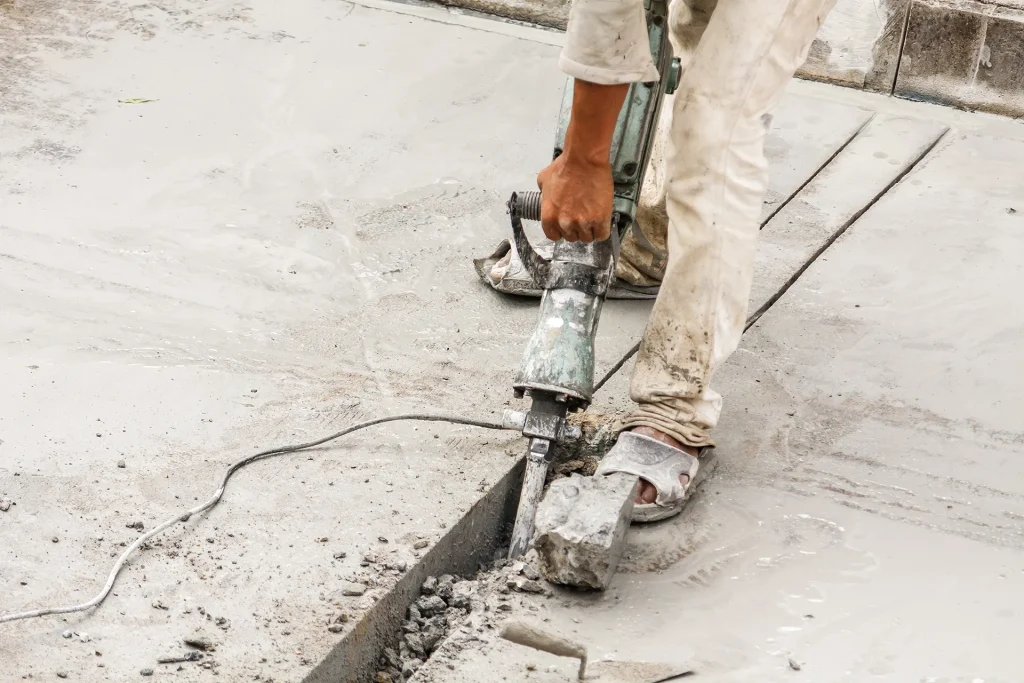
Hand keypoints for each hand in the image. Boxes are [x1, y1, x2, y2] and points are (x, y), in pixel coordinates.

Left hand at [535, 79, 627, 243]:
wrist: (584, 160)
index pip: (554, 236)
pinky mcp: (599, 220)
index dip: (560, 230)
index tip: (567, 224)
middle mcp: (564, 223)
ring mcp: (583, 223)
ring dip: (590, 229)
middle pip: (571, 237)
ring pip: (587, 237)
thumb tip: (546, 197)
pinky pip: (602, 235)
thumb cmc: (565, 166)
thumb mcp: (544, 180)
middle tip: (582, 215)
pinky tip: (602, 221)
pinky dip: (602, 230)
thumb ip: (543, 195)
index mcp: (548, 217)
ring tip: (593, 216)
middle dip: (576, 228)